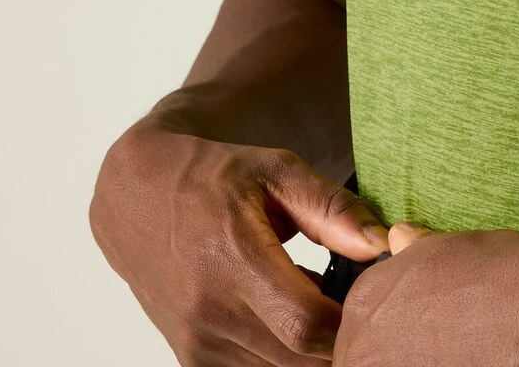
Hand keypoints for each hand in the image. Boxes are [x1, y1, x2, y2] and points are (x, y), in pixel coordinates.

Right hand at [90, 118, 390, 364]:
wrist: (136, 198)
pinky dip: (282, 355)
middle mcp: (209, 311)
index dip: (354, 322)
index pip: (306, 323)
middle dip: (342, 339)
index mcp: (232, 257)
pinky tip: (291, 318)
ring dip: (313, 350)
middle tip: (363, 303)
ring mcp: (196, 343)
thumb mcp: (275, 170)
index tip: (379, 298)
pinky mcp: (192, 359)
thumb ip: (330, 209)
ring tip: (324, 303)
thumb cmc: (211, 177)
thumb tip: (382, 243)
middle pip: (298, 358)